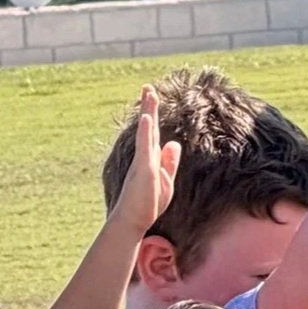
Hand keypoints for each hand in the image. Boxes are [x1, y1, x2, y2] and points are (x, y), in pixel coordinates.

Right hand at [111, 88, 179, 232]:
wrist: (133, 221)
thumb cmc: (148, 203)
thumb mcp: (166, 179)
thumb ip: (169, 161)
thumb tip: (174, 143)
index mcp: (150, 157)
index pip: (153, 132)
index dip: (153, 114)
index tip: (152, 96)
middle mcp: (144, 156)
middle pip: (148, 127)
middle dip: (149, 107)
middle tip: (148, 87)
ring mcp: (142, 162)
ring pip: (146, 133)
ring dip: (148, 113)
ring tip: (149, 94)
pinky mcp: (144, 171)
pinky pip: (144, 149)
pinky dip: (145, 133)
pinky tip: (147, 119)